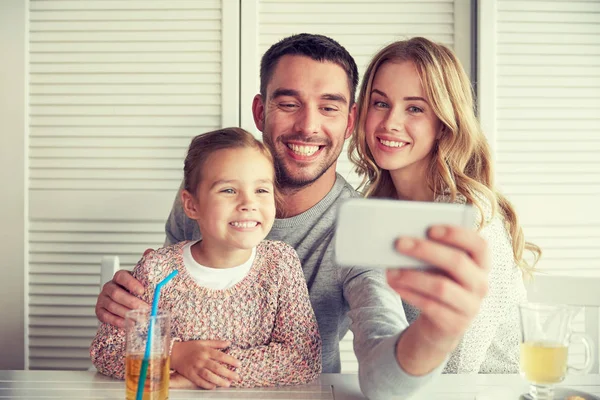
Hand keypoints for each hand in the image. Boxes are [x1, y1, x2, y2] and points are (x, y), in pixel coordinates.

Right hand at [95, 268, 149, 328]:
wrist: (123, 301)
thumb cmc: (135, 293)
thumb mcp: (141, 285)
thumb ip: (149, 285)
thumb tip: (165, 285)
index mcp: (119, 277)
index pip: (122, 276)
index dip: (131, 283)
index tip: (142, 291)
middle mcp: (109, 286)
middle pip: (116, 293)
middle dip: (132, 302)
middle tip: (145, 309)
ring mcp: (102, 298)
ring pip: (112, 306)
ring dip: (126, 313)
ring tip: (138, 318)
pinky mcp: (99, 310)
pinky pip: (105, 316)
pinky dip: (116, 321)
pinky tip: (127, 324)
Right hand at [171, 340, 240, 389]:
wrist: (174, 353)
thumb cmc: (190, 347)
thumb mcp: (203, 342)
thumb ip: (216, 343)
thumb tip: (228, 343)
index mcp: (206, 350)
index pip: (221, 356)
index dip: (230, 360)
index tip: (239, 364)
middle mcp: (202, 359)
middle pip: (216, 367)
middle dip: (228, 373)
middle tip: (237, 377)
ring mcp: (195, 367)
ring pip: (209, 375)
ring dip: (219, 380)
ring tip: (227, 384)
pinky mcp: (190, 374)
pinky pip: (199, 381)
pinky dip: (207, 384)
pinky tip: (214, 387)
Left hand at [387, 225, 489, 372]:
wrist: (441, 323)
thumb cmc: (439, 282)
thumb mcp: (440, 267)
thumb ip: (432, 252)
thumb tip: (405, 239)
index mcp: (481, 264)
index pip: (479, 245)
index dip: (457, 234)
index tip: (430, 228)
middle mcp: (481, 284)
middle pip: (457, 262)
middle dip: (425, 250)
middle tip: (399, 243)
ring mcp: (471, 306)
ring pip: (441, 287)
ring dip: (412, 276)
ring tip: (390, 270)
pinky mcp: (456, 324)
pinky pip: (430, 306)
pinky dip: (409, 293)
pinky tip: (394, 285)